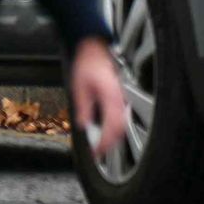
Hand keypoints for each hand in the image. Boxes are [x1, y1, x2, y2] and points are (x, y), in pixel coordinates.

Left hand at [68, 40, 135, 172]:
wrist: (95, 50)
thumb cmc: (87, 65)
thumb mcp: (79, 88)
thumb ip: (83, 109)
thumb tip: (84, 126)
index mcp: (111, 97)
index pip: (113, 126)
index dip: (106, 142)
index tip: (97, 152)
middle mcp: (121, 100)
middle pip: (121, 129)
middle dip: (110, 144)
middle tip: (97, 153)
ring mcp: (124, 99)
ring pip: (123, 125)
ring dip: (113, 138)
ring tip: (100, 146)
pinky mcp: (122, 98)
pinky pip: (122, 118)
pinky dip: (115, 129)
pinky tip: (106, 133)